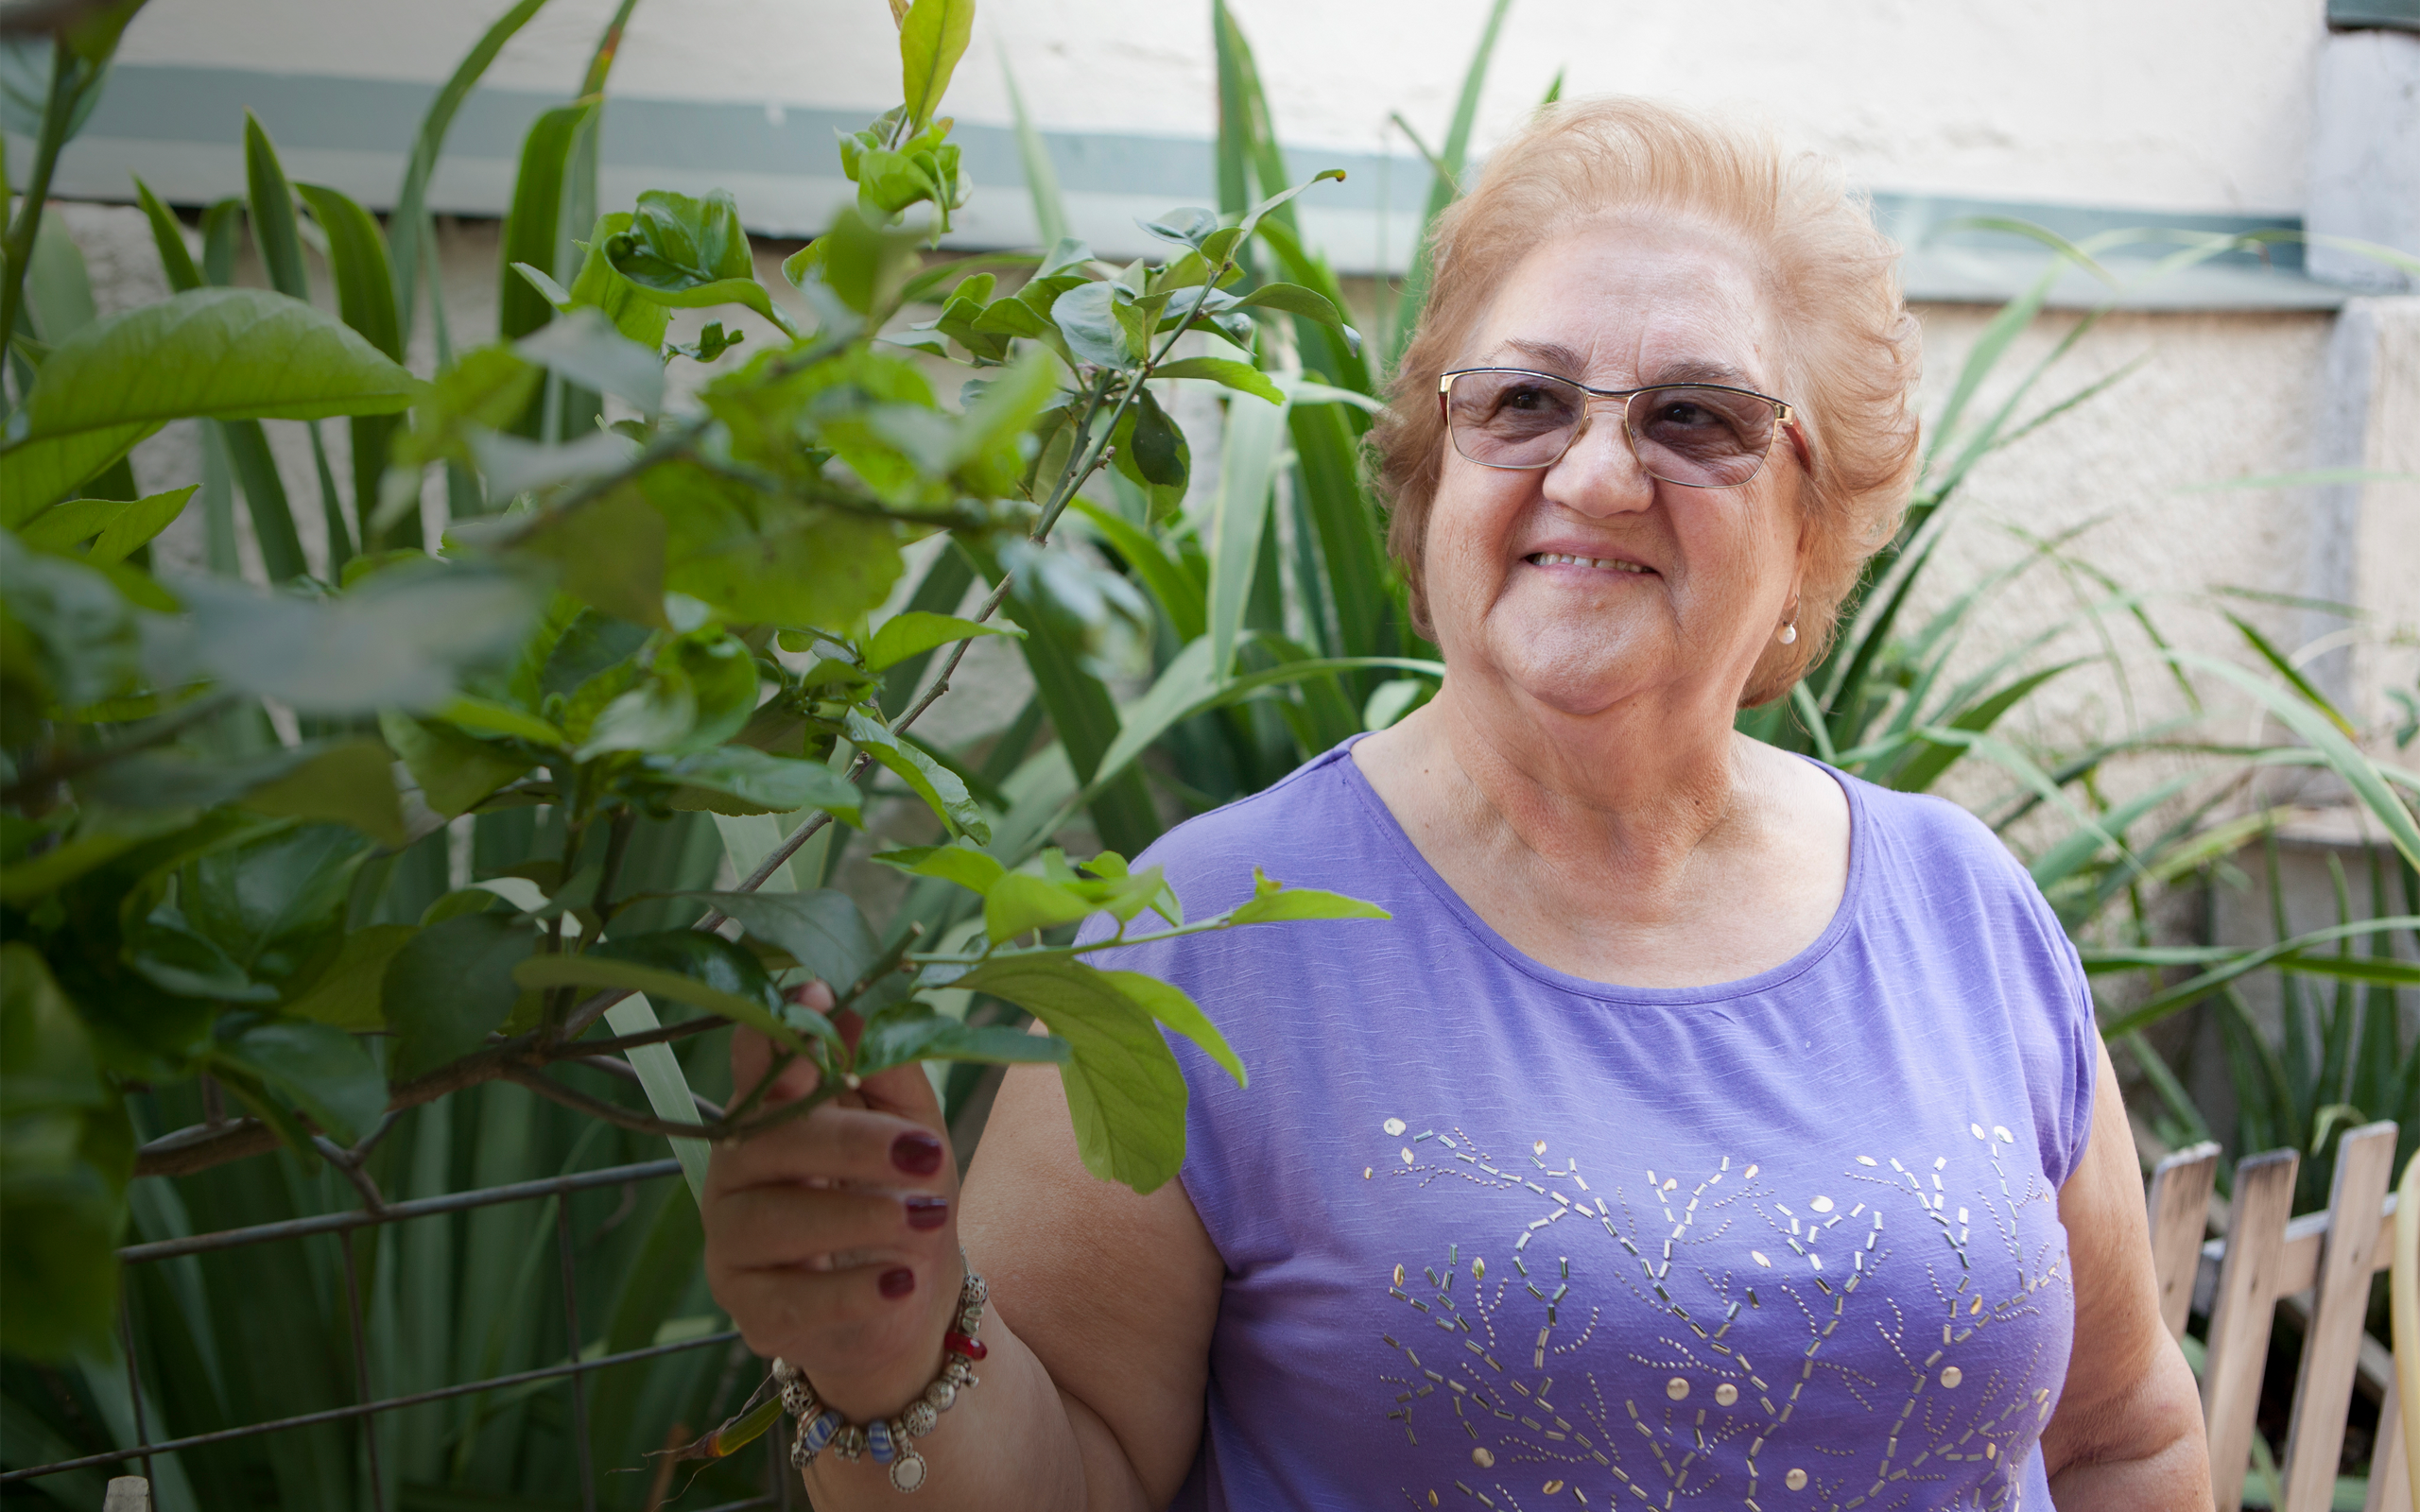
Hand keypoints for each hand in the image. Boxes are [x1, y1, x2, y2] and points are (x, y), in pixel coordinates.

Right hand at [702, 982, 962, 1418]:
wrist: (911, 1299)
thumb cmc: (902, 1194)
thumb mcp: (913, 1125)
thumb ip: (885, 1069)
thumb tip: (856, 1009)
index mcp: (772, 1113)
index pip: (756, 1062)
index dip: (779, 1032)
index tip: (820, 1000)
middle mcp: (736, 1170)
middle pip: (767, 1142)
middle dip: (851, 1144)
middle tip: (924, 1154)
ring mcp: (733, 1242)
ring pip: (770, 1221)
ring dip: (854, 1218)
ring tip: (925, 1219)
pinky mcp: (750, 1310)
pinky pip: (786, 1301)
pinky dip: (847, 1292)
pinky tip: (898, 1283)